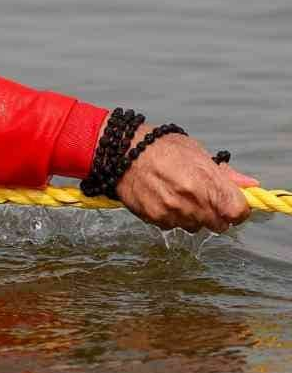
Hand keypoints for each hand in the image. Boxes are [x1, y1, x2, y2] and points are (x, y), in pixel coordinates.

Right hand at [115, 124, 257, 232]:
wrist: (122, 150)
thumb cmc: (160, 146)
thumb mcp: (195, 152)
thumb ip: (223, 173)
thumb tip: (250, 185)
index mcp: (206, 180)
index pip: (238, 212)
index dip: (237, 209)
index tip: (231, 203)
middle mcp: (192, 200)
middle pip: (219, 224)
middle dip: (215, 213)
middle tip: (201, 195)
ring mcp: (174, 212)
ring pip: (196, 226)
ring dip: (192, 215)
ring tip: (177, 192)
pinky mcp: (157, 219)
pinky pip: (174, 226)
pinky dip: (172, 216)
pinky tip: (163, 197)